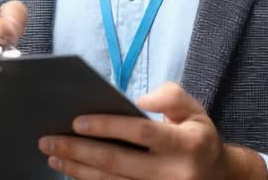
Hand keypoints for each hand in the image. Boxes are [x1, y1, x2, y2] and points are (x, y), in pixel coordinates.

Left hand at [39, 82, 267, 179]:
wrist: (219, 178)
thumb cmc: (198, 137)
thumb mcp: (194, 110)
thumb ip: (171, 96)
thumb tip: (141, 99)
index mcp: (185, 144)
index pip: (140, 133)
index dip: (107, 126)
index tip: (76, 121)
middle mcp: (172, 174)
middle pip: (117, 162)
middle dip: (79, 151)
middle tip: (48, 141)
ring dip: (78, 170)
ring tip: (53, 156)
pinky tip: (72, 172)